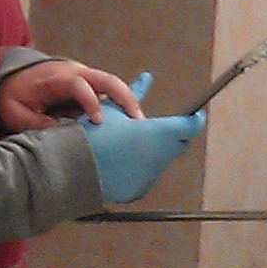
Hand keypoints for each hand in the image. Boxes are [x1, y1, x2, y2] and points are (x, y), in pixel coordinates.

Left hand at [0, 58, 143, 131]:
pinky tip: (132, 122)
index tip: (98, 121)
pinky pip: (110, 92)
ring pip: (113, 85)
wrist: (15, 78)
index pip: (78, 84)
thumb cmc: (15, 96)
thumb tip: (62, 136)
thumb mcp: (16, 113)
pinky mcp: (90, 86)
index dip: (90, 101)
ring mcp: (85, 77)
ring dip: (129, 102)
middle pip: (106, 79)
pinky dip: (122, 104)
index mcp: (56, 78)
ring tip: (140, 125)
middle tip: (137, 120)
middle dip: (124, 97)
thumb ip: (36, 125)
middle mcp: (75, 73)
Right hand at [83, 71, 206, 202]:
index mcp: (158, 133)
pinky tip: (120, 162)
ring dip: (153, 151)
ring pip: (161, 160)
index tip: (193, 116)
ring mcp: (150, 175)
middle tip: (155, 129)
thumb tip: (146, 78)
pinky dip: (138, 168)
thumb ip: (136, 93)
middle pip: (178, 144)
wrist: (72, 167)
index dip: (193, 119)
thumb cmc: (92, 134)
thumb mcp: (113, 108)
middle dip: (173, 135)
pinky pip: (145, 176)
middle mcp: (160, 156)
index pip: (189, 126)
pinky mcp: (138, 189)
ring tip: (129, 145)